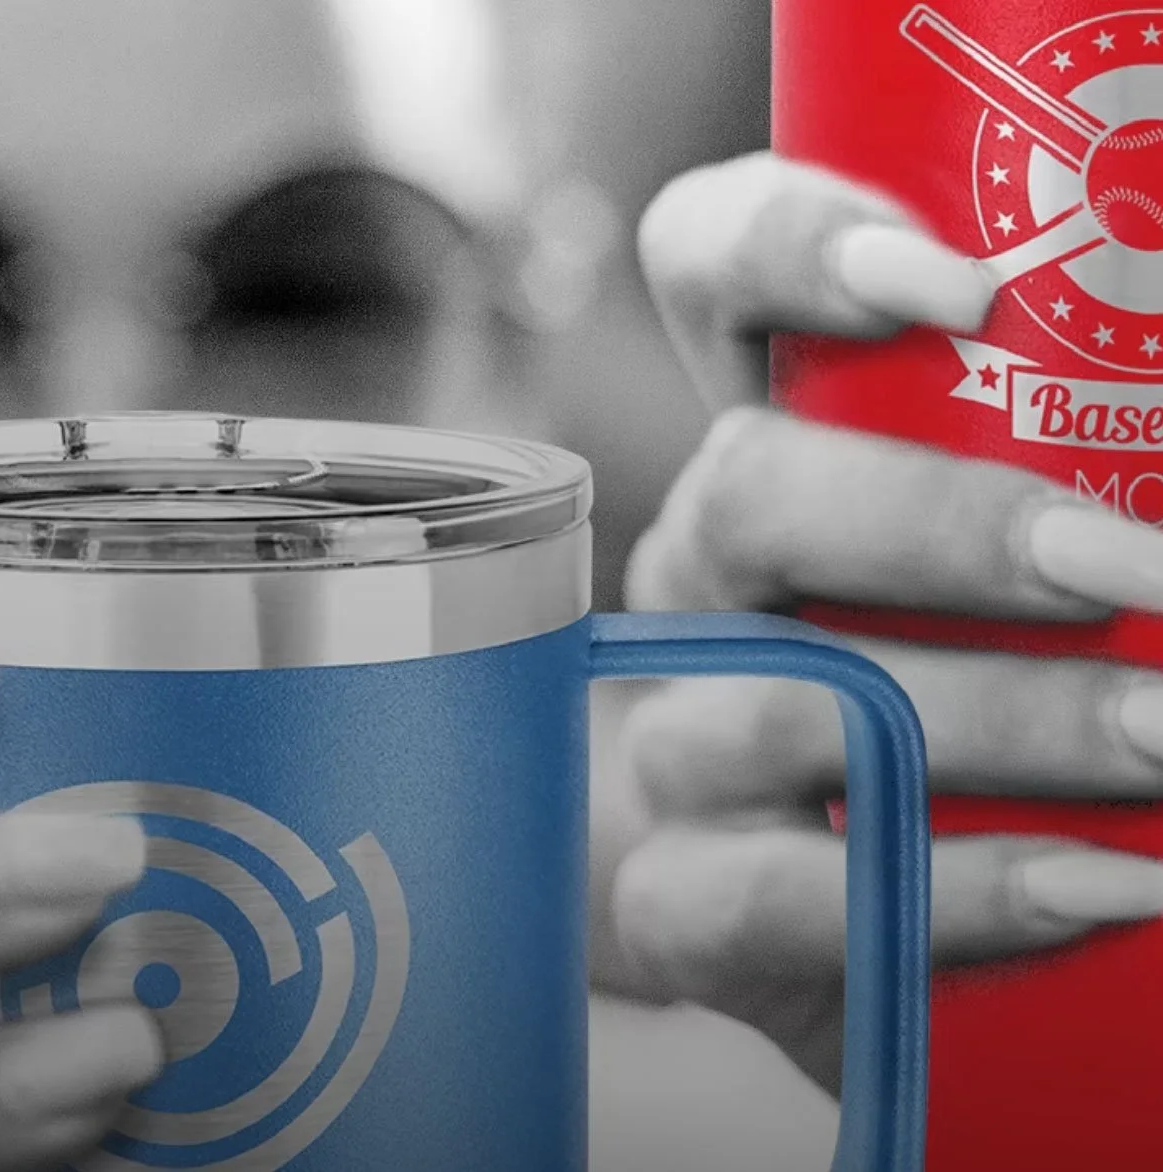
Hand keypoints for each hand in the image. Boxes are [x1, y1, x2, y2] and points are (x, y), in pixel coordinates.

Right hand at [599, 152, 1162, 1092]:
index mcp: (789, 436)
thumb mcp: (1062, 560)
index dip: (792, 245)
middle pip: (743, 488)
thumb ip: (1114, 476)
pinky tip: (1095, 890)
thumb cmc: (1004, 702)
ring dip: (991, 722)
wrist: (861, 928)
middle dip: (941, 525)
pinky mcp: (678, 895)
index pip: (712, 268)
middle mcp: (709, 566)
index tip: (966, 290)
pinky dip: (943, 892)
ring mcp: (677, 728)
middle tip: (1133, 567)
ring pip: (770, 700)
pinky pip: (760, 892)